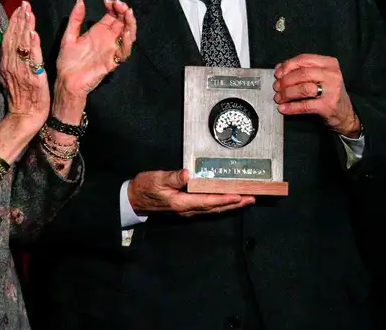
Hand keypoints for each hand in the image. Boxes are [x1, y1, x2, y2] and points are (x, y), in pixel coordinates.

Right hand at [0, 1, 49, 127]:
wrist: (25, 116)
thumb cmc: (21, 97)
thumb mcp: (10, 76)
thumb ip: (10, 61)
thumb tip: (10, 46)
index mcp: (6, 63)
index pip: (9, 38)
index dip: (14, 22)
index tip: (19, 8)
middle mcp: (11, 64)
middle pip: (14, 37)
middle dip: (20, 19)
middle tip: (25, 4)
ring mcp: (21, 71)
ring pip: (22, 45)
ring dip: (26, 27)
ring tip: (29, 12)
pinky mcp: (33, 77)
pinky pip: (33, 59)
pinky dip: (33, 45)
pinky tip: (34, 33)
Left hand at [55, 0, 136, 95]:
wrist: (65, 81)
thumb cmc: (67, 61)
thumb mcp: (69, 36)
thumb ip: (75, 19)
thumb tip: (80, 1)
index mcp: (99, 32)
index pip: (113, 15)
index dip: (114, 7)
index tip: (107, 1)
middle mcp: (108, 39)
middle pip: (123, 23)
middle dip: (124, 12)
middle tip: (120, 4)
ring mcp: (111, 50)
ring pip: (128, 35)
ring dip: (130, 24)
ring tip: (128, 13)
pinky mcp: (112, 62)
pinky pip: (124, 52)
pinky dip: (127, 42)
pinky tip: (126, 33)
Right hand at [128, 169, 254, 216]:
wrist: (134, 199)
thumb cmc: (145, 187)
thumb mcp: (157, 179)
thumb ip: (173, 177)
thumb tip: (188, 174)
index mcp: (182, 202)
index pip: (208, 201)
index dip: (224, 199)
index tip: (239, 196)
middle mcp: (187, 209)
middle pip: (215, 207)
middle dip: (234, 203)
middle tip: (251, 199)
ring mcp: (187, 210)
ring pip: (213, 209)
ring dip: (229, 205)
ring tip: (245, 200)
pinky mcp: (186, 207)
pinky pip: (207, 207)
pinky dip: (220, 204)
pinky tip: (226, 201)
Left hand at [273, 54, 360, 136]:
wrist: (345, 113)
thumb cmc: (329, 92)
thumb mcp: (319, 77)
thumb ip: (301, 70)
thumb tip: (279, 68)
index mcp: (329, 63)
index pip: (304, 59)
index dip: (287, 65)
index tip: (278, 73)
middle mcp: (332, 75)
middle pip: (302, 74)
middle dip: (285, 81)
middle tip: (277, 87)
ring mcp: (332, 90)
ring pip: (303, 88)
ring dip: (287, 93)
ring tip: (279, 98)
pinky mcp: (328, 106)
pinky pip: (305, 105)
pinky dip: (291, 107)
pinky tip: (284, 108)